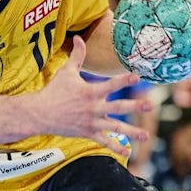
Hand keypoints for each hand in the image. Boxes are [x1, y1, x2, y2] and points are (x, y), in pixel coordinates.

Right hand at [36, 36, 152, 154]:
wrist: (40, 114)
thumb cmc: (54, 91)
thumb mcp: (66, 72)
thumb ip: (77, 56)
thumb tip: (79, 38)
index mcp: (90, 92)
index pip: (110, 84)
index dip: (124, 80)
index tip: (137, 76)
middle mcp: (93, 108)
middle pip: (118, 107)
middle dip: (135, 106)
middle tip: (150, 105)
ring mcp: (92, 122)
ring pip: (115, 127)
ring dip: (132, 132)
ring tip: (146, 135)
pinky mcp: (88, 133)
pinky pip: (104, 141)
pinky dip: (116, 148)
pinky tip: (128, 152)